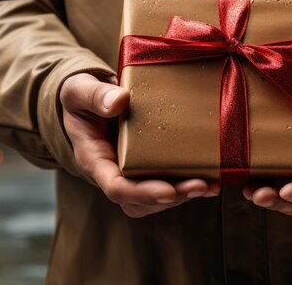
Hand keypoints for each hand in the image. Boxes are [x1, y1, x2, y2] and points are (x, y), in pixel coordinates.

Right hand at [60, 73, 219, 217]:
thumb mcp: (79, 91)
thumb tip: (119, 101)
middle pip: (140, 200)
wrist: (88, 99)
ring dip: (183, 195)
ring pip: (155, 197)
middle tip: (201, 186)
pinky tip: (211, 176)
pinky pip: (166, 182)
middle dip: (171, 197)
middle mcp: (113, 171)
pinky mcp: (148, 164)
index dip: (142, 193)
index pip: (115, 187)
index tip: (168, 192)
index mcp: (94, 158)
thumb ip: (95, 96)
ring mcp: (131, 171)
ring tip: (210, 185)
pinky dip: (188, 183)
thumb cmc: (81, 97)